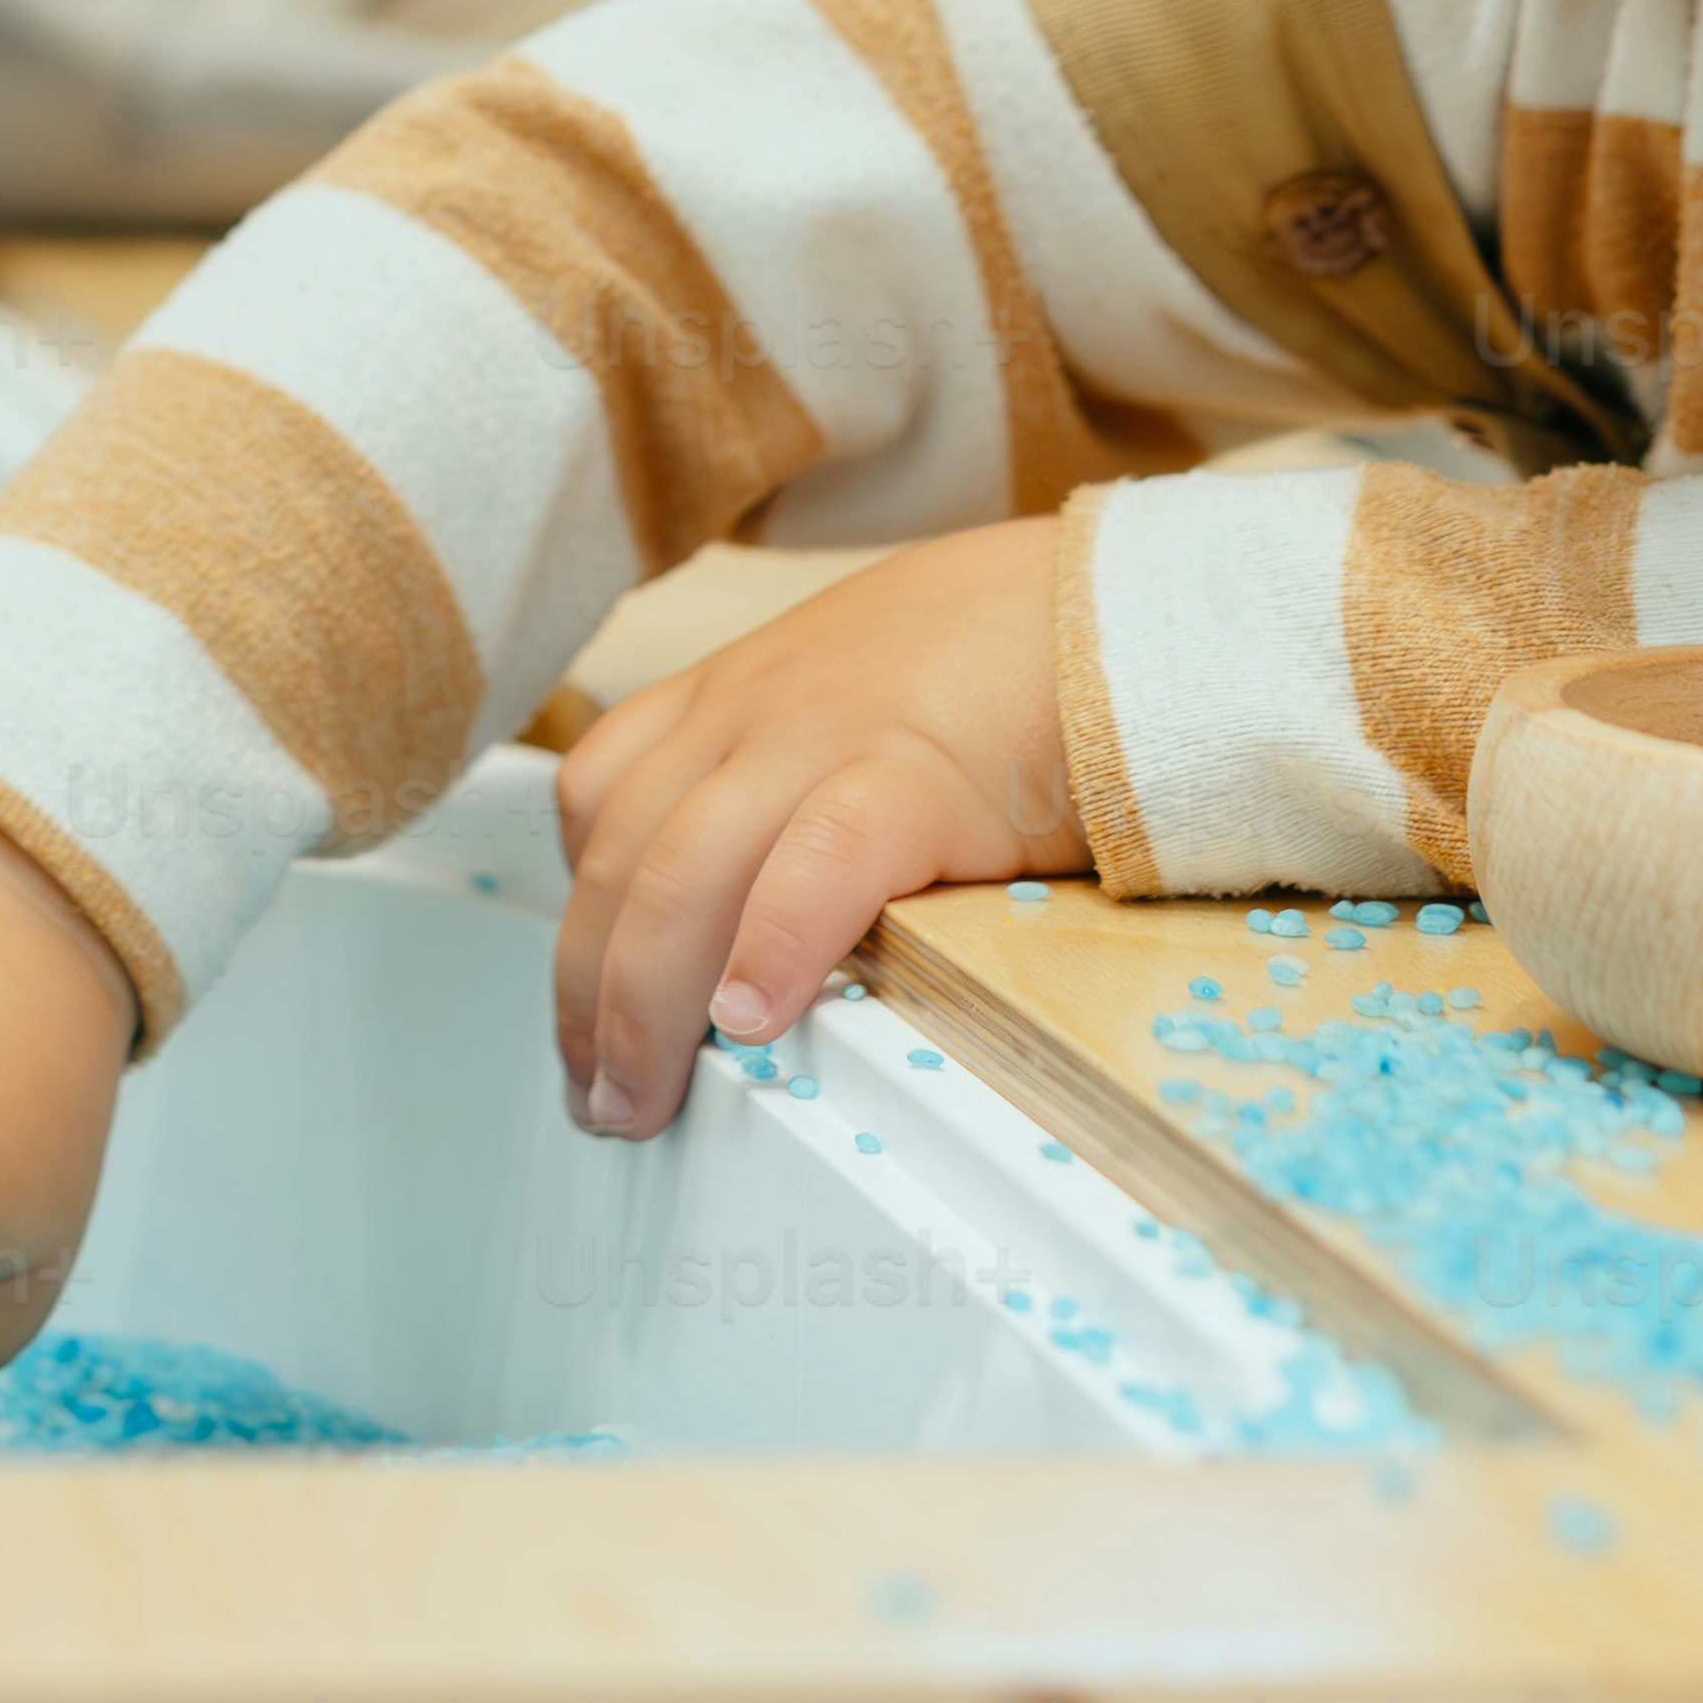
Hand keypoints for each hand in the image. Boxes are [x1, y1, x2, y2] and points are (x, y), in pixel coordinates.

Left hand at [538, 513, 1085, 1136]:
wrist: (1122, 606)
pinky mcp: (915, 770)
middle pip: (623, 859)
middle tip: (599, 1096)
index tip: (585, 1012)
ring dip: (644, 1003)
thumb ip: (793, 791)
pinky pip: (813, 864)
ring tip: (643, 1096)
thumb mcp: (857, 708)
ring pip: (682, 869)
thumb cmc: (1005, 668)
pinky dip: (770, 948)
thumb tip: (750, 925)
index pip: (599, 804)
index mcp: (733, 694)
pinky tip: (751, 1020)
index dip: (579, 920)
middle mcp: (751, 707)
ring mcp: (823, 731)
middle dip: (590, 994)